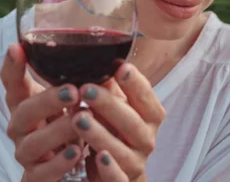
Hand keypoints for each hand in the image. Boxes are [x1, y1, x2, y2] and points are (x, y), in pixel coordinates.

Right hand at [1, 43, 84, 180]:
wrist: (66, 167)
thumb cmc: (67, 125)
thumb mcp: (70, 101)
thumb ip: (76, 82)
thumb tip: (102, 59)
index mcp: (26, 104)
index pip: (13, 83)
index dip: (12, 67)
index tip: (17, 47)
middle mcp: (21, 128)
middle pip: (23, 112)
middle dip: (47, 100)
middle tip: (73, 91)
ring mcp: (26, 153)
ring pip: (32, 144)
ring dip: (57, 131)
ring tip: (80, 120)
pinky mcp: (36, 176)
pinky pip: (42, 172)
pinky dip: (59, 162)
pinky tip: (77, 152)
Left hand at [73, 63, 165, 181]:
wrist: (118, 171)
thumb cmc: (116, 129)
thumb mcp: (114, 106)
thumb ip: (109, 87)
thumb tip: (95, 59)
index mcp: (151, 116)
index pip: (146, 96)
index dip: (135, 83)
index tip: (120, 67)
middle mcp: (147, 139)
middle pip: (133, 122)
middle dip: (109, 105)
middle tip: (86, 89)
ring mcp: (136, 162)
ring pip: (122, 150)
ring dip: (101, 134)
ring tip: (78, 118)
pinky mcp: (123, 181)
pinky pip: (118, 178)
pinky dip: (109, 168)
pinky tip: (96, 156)